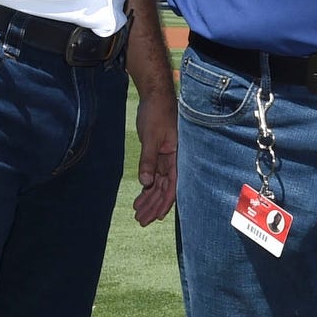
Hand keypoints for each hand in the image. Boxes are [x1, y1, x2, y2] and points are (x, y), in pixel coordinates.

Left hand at [133, 83, 177, 226]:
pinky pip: (154, 175)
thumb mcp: (151, 136)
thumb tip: (146, 182)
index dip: (165, 202)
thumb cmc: (157, 113)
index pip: (172, 185)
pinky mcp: (158, 154)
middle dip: (153, 205)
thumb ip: (149, 159)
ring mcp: (166, 158)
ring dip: (150, 199)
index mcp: (177, 156)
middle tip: (141, 220)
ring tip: (138, 214)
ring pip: (159, 184)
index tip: (157, 217)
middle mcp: (174, 160)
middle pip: (165, 189)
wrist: (155, 96)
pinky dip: (148, 187)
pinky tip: (141, 197)